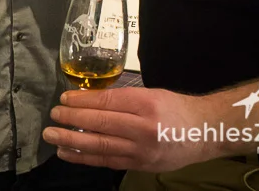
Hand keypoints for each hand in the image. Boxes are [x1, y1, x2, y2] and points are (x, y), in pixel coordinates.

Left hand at [41, 87, 218, 171]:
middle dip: (72, 120)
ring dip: (72, 141)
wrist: (206, 133)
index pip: (106, 102)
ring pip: (100, 146)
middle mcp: (143, 128)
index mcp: (146, 104)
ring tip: (52, 136)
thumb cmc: (175, 108)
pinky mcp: (141, 165)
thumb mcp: (150, 94)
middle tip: (53, 116)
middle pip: (100, 124)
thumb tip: (86, 99)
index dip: (81, 101)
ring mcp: (142, 150)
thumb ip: (121, 98)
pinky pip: (107, 161)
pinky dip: (85, 158)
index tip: (64, 99)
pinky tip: (67, 152)